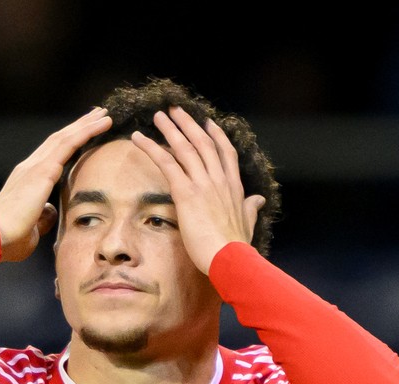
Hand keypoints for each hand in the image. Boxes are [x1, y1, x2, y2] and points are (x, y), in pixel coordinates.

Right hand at [0, 108, 111, 262]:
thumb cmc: (10, 239)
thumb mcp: (33, 226)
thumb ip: (44, 215)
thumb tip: (52, 210)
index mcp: (25, 179)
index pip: (50, 155)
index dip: (67, 142)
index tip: (82, 133)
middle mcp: (29, 167)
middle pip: (58, 140)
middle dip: (78, 126)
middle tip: (96, 114)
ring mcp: (35, 166)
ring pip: (65, 137)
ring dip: (86, 124)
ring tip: (104, 114)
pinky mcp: (43, 170)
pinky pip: (70, 143)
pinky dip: (88, 131)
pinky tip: (103, 123)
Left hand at [129, 107, 265, 274]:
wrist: (231, 258)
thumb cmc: (237, 247)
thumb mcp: (248, 222)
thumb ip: (251, 208)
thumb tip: (259, 199)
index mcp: (233, 186)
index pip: (225, 153)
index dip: (215, 135)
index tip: (207, 122)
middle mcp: (219, 179)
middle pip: (203, 143)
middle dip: (189, 125)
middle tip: (176, 111)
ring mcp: (203, 183)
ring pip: (185, 148)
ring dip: (170, 129)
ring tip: (159, 116)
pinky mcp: (186, 192)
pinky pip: (166, 163)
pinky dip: (151, 148)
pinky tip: (138, 139)